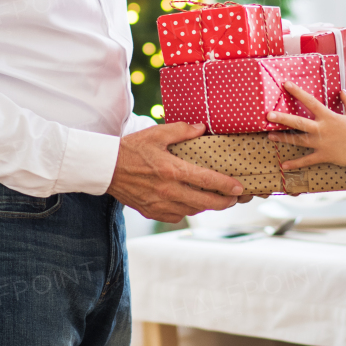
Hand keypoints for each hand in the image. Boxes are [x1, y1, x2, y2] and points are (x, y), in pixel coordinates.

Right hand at [108, 122, 244, 222]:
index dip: (225, 185)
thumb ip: (181, 130)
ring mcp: (160, 204)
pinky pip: (177, 216)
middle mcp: (168, 191)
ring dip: (206, 206)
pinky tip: (190, 203)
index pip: (206, 180)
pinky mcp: (152, 212)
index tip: (239, 188)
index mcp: (171, 170)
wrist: (106, 168)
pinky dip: (187, 210)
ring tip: (216, 199)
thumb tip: (202, 129)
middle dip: (223, 202)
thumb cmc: (131, 149)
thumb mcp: (156, 134)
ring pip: (192, 211)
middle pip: (204, 202)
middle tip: (234, 198)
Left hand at [266, 83, 345, 168]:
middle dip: (282, 119)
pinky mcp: (323, 156)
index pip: (310, 102)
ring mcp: (320, 144)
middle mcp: (321, 129)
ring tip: (269, 136)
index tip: (285, 84)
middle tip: (268, 115)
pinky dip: (295, 164)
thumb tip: (342, 90)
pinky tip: (284, 165)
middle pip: (298, 122)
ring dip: (283, 138)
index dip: (297, 92)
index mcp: (329, 117)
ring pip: (298, 140)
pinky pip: (307, 161)